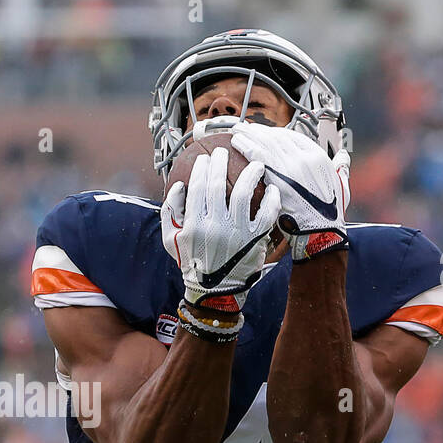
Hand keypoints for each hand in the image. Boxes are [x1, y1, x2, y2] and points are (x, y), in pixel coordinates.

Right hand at [160, 146, 280, 312]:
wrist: (215, 291)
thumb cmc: (192, 262)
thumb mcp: (171, 240)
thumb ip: (170, 212)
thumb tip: (179, 186)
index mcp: (193, 224)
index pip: (198, 187)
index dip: (203, 168)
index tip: (206, 158)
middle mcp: (214, 226)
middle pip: (218, 185)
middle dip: (221, 162)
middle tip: (225, 152)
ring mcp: (236, 233)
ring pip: (244, 194)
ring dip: (251, 174)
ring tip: (256, 164)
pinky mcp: (255, 239)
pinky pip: (267, 214)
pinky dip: (272, 199)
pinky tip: (272, 189)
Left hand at [229, 124, 348, 261]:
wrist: (320, 230)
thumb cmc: (329, 213)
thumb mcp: (341, 185)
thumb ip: (340, 167)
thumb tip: (343, 156)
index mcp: (318, 157)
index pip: (293, 137)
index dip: (276, 133)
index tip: (265, 132)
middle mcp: (305, 158)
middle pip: (277, 137)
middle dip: (259, 131)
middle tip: (246, 128)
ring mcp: (290, 167)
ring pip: (266, 144)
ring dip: (249, 135)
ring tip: (237, 131)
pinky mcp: (277, 178)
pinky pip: (259, 156)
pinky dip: (247, 147)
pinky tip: (238, 143)